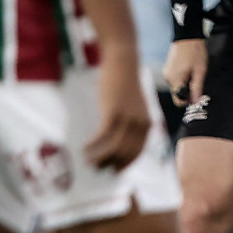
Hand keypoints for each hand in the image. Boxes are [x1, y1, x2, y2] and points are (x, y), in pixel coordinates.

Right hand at [85, 50, 150, 172]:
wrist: (123, 61)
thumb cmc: (126, 82)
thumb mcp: (134, 105)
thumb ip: (133, 120)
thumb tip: (120, 136)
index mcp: (147, 124)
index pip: (138, 152)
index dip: (125, 163)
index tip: (114, 170)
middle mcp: (140, 124)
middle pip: (125, 153)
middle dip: (111, 164)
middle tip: (98, 169)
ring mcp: (127, 118)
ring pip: (114, 148)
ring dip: (100, 158)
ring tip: (88, 162)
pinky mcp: (113, 112)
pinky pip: (103, 136)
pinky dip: (93, 145)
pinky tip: (84, 148)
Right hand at [163, 39, 207, 106]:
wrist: (187, 36)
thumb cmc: (195, 52)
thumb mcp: (200, 71)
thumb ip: (197, 88)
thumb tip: (195, 102)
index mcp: (175, 79)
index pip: (178, 101)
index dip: (188, 100)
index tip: (196, 94)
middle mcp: (168, 78)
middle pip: (177, 94)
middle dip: (187, 91)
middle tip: (196, 80)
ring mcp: (166, 73)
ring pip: (176, 87)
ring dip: (184, 84)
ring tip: (191, 72)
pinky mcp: (167, 69)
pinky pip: (174, 80)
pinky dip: (181, 79)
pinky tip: (187, 69)